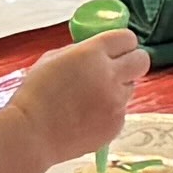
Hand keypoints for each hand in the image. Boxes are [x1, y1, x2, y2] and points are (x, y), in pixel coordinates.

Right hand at [0, 25, 146, 172]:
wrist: (31, 135)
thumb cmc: (34, 95)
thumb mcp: (53, 59)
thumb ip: (80, 52)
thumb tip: (98, 51)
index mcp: (92, 54)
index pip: (127, 38)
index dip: (122, 43)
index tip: (116, 48)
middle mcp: (110, 76)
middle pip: (142, 60)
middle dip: (132, 61)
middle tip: (118, 69)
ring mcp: (116, 102)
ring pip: (130, 87)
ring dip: (117, 88)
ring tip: (91, 99)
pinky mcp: (116, 125)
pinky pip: (121, 111)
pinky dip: (109, 112)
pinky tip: (87, 117)